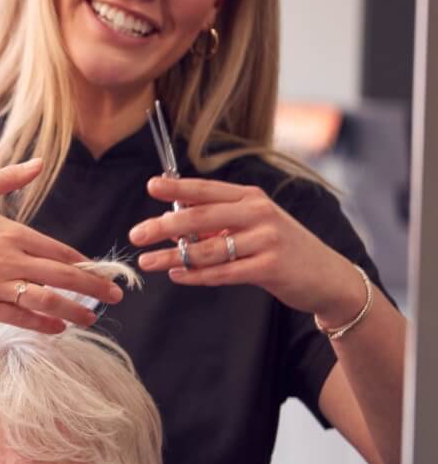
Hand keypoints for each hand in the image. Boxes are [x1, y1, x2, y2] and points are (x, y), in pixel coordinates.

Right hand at [0, 159, 123, 331]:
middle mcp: (10, 260)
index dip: (84, 263)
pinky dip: (43, 323)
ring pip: (48, 300)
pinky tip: (58, 327)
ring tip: (92, 318)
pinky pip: (19, 317)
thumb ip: (9, 178)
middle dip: (95, 288)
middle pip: (65, 276)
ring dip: (75, 310)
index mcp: (12, 232)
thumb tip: (39, 163)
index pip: (60, 250)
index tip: (100, 270)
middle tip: (115, 296)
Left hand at [130, 176, 365, 321]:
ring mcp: (266, 240)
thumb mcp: (254, 226)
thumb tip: (172, 225)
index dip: (178, 187)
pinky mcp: (269, 267)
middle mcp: (260, 214)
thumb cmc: (282, 248)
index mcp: (252, 198)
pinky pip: (222, 272)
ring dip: (173, 256)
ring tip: (147, 261)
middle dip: (164, 226)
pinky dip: (196, 275)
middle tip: (136, 234)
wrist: (327, 277)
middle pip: (201, 217)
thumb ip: (218, 224)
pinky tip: (177, 275)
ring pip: (207, 249)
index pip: (208, 190)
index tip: (151, 186)